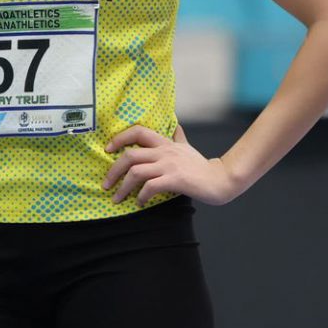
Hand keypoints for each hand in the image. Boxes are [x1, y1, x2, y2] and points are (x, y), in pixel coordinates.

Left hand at [102, 123, 241, 206]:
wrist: (221, 180)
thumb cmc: (201, 166)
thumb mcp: (187, 147)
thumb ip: (178, 137)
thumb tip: (175, 125)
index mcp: (165, 143)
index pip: (138, 132)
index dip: (119, 138)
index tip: (108, 150)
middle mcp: (165, 152)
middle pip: (130, 155)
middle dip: (113, 171)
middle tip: (106, 184)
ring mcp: (170, 165)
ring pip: (136, 172)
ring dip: (123, 187)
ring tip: (118, 198)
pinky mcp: (175, 179)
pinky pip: (150, 187)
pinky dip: (141, 196)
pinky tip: (140, 202)